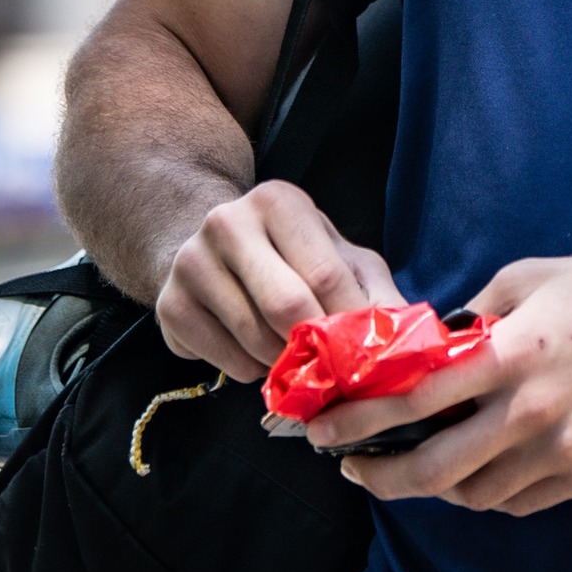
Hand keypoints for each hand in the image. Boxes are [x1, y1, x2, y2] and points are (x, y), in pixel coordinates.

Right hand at [157, 179, 402, 381]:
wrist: (212, 251)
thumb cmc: (292, 255)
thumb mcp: (342, 257)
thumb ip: (374, 290)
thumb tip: (403, 333)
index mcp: (279, 202)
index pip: (324, 272)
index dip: (348, 320)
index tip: (365, 351)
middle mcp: (227, 223)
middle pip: (286, 304)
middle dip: (316, 345)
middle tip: (333, 365)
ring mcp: (191, 263)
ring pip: (254, 337)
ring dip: (284, 362)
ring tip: (294, 355)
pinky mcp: (168, 306)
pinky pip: (222, 359)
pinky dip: (249, 370)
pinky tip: (256, 354)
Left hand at [307, 254, 571, 514]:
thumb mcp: (533, 277)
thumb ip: (477, 311)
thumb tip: (435, 342)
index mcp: (510, 354)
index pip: (413, 399)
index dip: (358, 420)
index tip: (326, 428)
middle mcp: (528, 411)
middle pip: (430, 470)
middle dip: (377, 477)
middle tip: (353, 468)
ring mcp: (558, 451)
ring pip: (471, 495)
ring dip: (433, 486)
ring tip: (417, 466)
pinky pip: (515, 501)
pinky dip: (485, 492)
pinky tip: (476, 471)